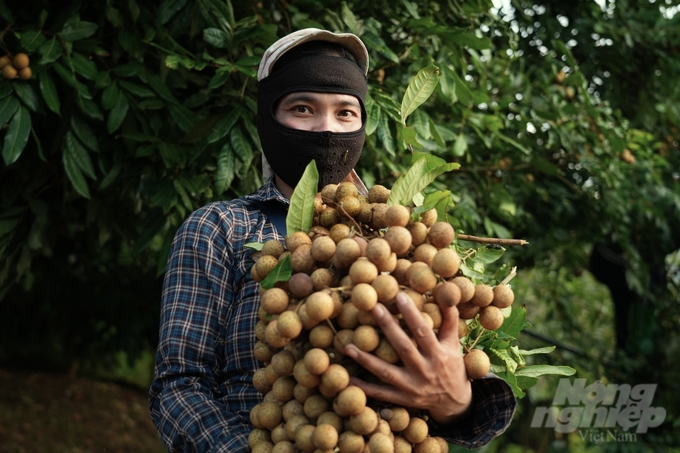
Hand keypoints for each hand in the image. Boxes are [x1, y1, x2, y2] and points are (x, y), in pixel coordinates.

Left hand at [344, 291, 472, 424]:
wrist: (454, 402)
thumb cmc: (452, 367)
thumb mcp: (453, 344)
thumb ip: (450, 320)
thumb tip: (447, 294)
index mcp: (438, 355)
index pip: (423, 331)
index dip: (411, 313)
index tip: (398, 295)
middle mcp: (425, 371)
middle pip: (403, 347)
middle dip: (388, 327)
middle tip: (373, 307)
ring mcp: (412, 387)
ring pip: (386, 372)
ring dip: (366, 359)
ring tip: (348, 346)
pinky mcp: (403, 399)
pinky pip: (381, 394)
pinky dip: (365, 387)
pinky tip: (349, 378)